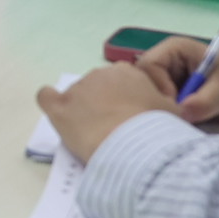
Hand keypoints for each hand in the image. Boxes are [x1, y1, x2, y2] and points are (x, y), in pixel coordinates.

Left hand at [36, 61, 175, 159]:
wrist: (130, 145)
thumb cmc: (154, 130)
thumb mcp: (172, 113)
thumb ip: (165, 105)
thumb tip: (165, 109)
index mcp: (129, 72)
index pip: (123, 81)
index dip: (125, 99)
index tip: (129, 117)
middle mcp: (101, 74)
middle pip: (99, 87)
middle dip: (103, 103)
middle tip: (113, 127)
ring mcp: (78, 90)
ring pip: (77, 96)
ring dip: (82, 109)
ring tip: (91, 132)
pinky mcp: (59, 108)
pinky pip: (46, 96)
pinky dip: (50, 102)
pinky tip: (56, 112)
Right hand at [133, 36, 218, 125]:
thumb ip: (205, 101)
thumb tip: (184, 112)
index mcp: (173, 50)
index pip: (147, 67)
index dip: (158, 88)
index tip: (176, 106)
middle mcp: (163, 62)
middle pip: (140, 83)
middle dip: (155, 102)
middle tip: (175, 118)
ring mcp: (162, 80)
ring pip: (144, 98)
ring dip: (160, 112)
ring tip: (179, 121)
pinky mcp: (165, 96)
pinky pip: (154, 108)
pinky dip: (164, 119)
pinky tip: (179, 124)